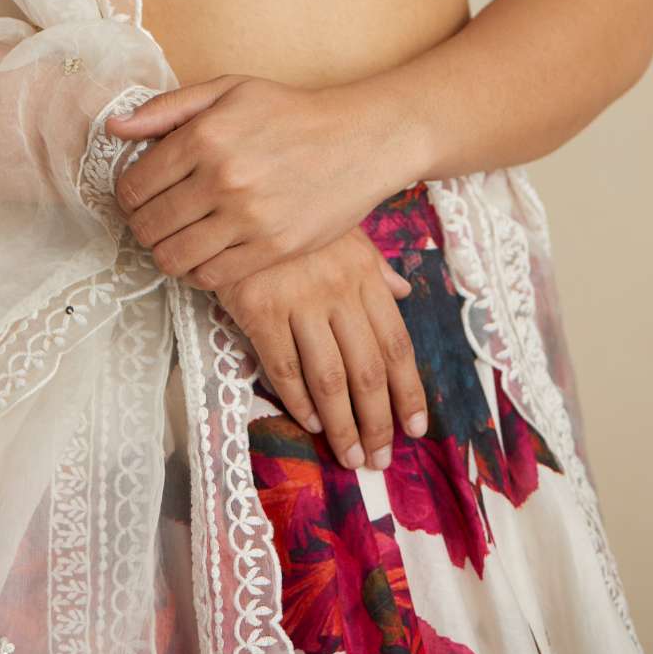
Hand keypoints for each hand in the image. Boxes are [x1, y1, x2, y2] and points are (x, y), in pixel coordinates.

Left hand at [106, 72, 400, 291]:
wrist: (357, 140)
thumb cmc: (288, 112)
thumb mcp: (227, 90)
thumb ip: (166, 108)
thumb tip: (114, 128)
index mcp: (204, 136)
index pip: (134, 186)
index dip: (127, 196)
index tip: (137, 196)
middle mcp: (221, 179)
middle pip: (148, 226)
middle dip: (142, 226)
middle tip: (153, 221)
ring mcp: (247, 219)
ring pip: (173, 258)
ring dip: (165, 253)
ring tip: (176, 239)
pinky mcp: (271, 249)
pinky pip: (211, 277)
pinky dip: (197, 271)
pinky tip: (204, 252)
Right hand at [213, 225, 430, 472]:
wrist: (236, 193)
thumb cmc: (292, 214)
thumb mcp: (341, 229)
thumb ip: (373, 265)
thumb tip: (404, 292)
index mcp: (363, 273)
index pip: (396, 343)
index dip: (408, 391)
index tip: (415, 427)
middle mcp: (338, 289)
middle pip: (368, 369)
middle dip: (378, 422)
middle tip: (379, 460)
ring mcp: (298, 299)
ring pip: (330, 377)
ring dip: (343, 425)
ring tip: (350, 457)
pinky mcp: (259, 308)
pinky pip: (284, 365)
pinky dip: (298, 400)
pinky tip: (309, 422)